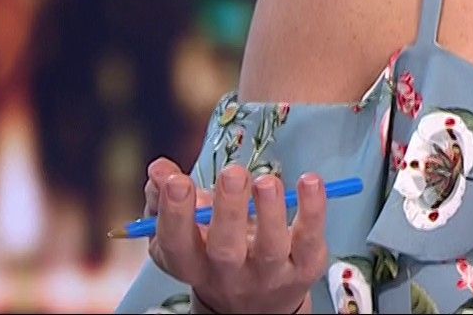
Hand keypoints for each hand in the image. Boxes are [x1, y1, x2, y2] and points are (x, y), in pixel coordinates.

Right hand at [142, 158, 327, 313]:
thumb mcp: (186, 233)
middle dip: (228, 210)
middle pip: (225, 249)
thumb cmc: (215, 255)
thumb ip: (166, 199)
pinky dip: (313, 210)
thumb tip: (159, 170)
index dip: (175, 214)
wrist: (257, 304)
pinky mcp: (303, 267)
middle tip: (232, 173)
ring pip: (270, 247)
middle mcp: (230, 274)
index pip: (178, 244)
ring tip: (267, 181)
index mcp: (193, 263)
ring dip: (269, 210)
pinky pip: (310, 239)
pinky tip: (310, 182)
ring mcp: (269, 274)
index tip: (176, 180)